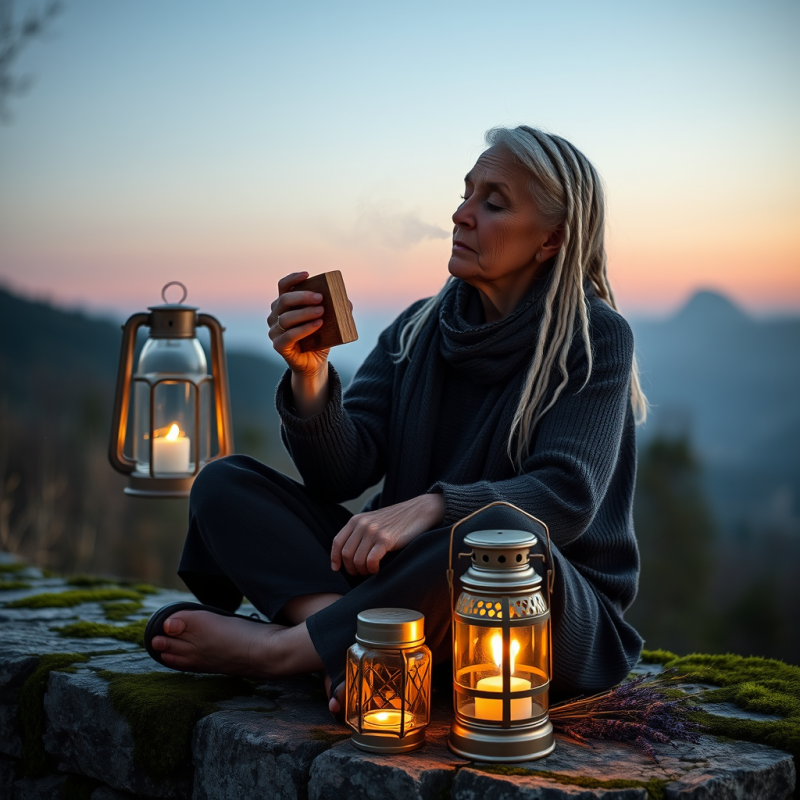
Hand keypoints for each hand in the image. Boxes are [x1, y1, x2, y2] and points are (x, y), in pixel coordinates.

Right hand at [267, 272, 328, 377]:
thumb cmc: (319, 338)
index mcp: (284, 305)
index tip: (307, 274)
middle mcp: (275, 315)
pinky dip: (303, 329)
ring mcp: (274, 331)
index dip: (293, 278)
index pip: (283, 286)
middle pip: (284, 300)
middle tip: (320, 298)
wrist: (314, 362)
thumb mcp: (329, 321)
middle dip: (303, 297)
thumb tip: (346, 302)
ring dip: (305, 313)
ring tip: (322, 312)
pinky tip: (317, 325)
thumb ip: (335, 310)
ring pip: (286, 318)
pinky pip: (289, 335)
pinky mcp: (279, 345)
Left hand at [331, 494, 445, 574]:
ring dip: (362, 570)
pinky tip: (377, 569)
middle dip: (350, 568)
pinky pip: (371, 561)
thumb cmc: (396, 520)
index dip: (335, 558)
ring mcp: (373, 531)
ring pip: (357, 560)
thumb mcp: (373, 521)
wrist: (419, 511)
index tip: (337, 568)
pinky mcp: (385, 539)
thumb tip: (347, 556)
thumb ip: (359, 533)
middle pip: (346, 554)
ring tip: (370, 570)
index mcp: (356, 520)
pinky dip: (372, 569)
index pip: (337, 542)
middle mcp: (362, 524)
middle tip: (359, 572)